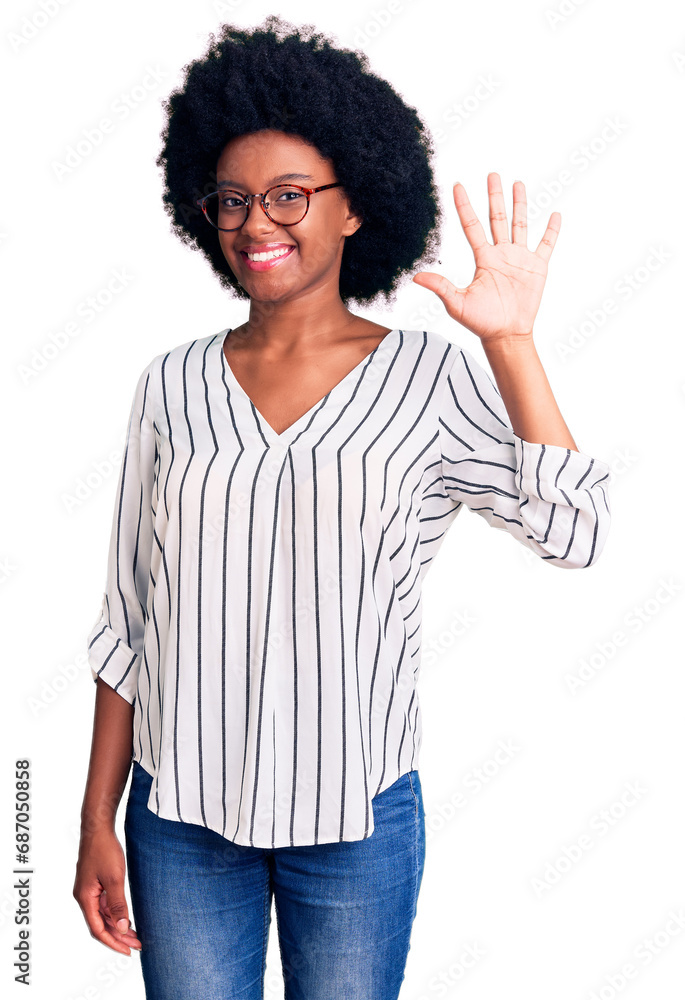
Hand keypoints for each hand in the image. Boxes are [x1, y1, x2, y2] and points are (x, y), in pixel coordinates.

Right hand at [73, 829, 141, 954]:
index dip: (113, 942)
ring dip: (118, 925)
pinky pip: (105, 904)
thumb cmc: (104, 850)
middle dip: (118, 936)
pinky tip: (127, 916)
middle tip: (137, 945)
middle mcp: (84, 897)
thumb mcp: (114, 878)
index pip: (97, 929)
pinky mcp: (95, 883)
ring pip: (103, 915)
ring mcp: (89, 890)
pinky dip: (115, 912)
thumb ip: (117, 904)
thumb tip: (122, 927)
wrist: (98, 828)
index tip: (128, 951)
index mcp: (85, 898)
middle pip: (101, 924)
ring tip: (135, 935)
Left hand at [412, 173, 559, 345]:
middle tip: (492, 174)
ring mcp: (519, 259)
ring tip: (518, 183)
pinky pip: (546, 245)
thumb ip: (440, 287)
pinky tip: (555, 214)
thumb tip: (416, 277)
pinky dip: (551, 231)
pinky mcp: (537, 268)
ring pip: (520, 224)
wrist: (505, 335)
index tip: (457, 185)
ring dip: (520, 204)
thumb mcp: (457, 303)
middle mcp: (500, 254)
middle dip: (495, 196)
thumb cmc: (481, 322)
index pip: (472, 225)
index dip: (464, 206)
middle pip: (497, 218)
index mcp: (483, 258)